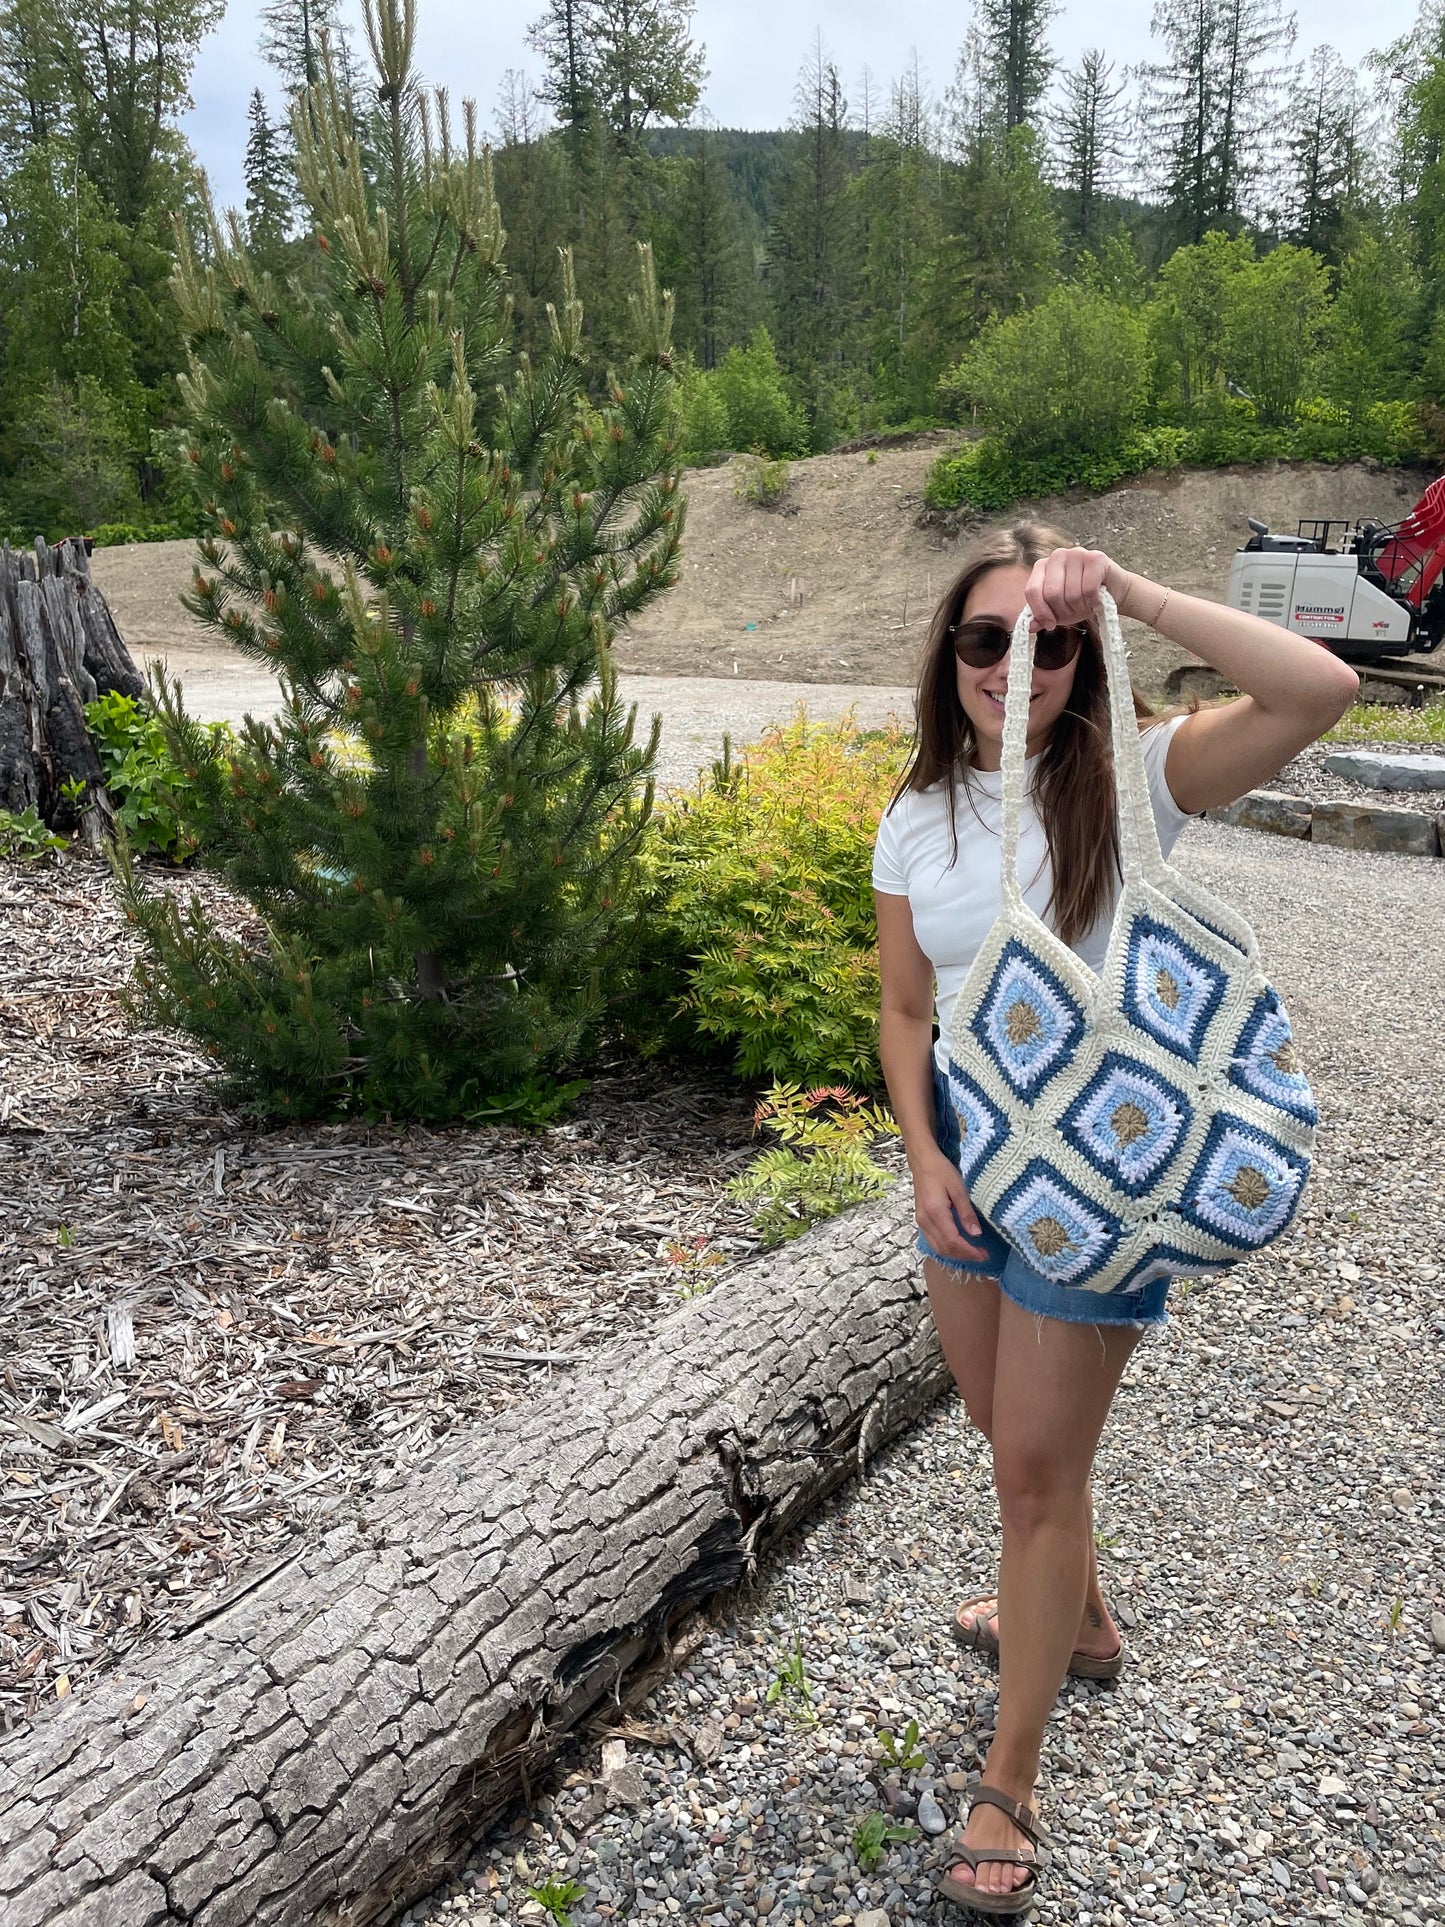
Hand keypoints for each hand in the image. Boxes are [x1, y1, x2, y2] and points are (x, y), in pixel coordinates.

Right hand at [912, 1147, 991, 1263]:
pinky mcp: (921, 1220)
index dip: (969, 1251)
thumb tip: (976, 1234)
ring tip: (973, 1252)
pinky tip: (959, 1245)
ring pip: (937, 1247)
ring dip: (955, 1254)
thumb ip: (967, 1212)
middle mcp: (925, 1220)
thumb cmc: (941, 1171)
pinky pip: (933, 1241)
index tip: (985, 1254)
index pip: (952, 1241)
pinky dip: (947, 1247)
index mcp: (935, 1212)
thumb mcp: (958, 1188)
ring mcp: (921, 1221)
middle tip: (982, 1255)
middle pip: (944, 1248)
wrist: (922, 1161)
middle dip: (964, 1255)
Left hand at [1024, 546, 1132, 630]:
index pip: (1032, 591)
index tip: (1050, 624)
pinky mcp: (1096, 558)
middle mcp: (1057, 556)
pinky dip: (1093, 601)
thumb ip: (1042, 617)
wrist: (1114, 591)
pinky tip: (1097, 597)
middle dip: (1064, 611)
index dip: (1041, 612)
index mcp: (1042, 566)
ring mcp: (1076, 553)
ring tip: (1087, 603)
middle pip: (1052, 593)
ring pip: (1071, 593)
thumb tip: (1028, 627)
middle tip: (1075, 612)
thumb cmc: (1083, 599)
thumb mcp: (1059, 611)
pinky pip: (1088, 589)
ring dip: (1081, 607)